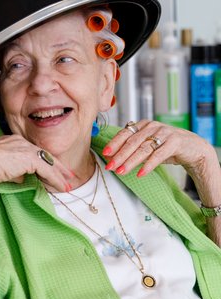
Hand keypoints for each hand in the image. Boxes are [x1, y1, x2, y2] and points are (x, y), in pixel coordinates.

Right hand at [0, 134, 73, 192]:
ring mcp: (26, 149)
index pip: (32, 151)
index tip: (49, 168)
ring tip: (67, 184)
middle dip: (56, 166)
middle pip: (43, 154)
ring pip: (48, 162)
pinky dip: (56, 179)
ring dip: (59, 175)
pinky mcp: (31, 158)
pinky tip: (62, 186)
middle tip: (66, 174)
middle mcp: (20, 142)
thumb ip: (12, 170)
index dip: (42, 160)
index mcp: (11, 141)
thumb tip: (20, 177)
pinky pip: (48, 170)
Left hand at [102, 119, 219, 180]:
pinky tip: (140, 174)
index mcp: (143, 125)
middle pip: (132, 142)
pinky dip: (148, 165)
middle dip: (119, 155)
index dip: (114, 143)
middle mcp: (152, 126)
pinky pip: (158, 155)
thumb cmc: (167, 147)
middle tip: (110, 166)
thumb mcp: (148, 145)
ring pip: (143, 148)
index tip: (104, 153)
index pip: (124, 133)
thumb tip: (113, 158)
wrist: (194, 148)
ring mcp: (164, 133)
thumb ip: (133, 149)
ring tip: (121, 172)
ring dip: (130, 162)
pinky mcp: (175, 142)